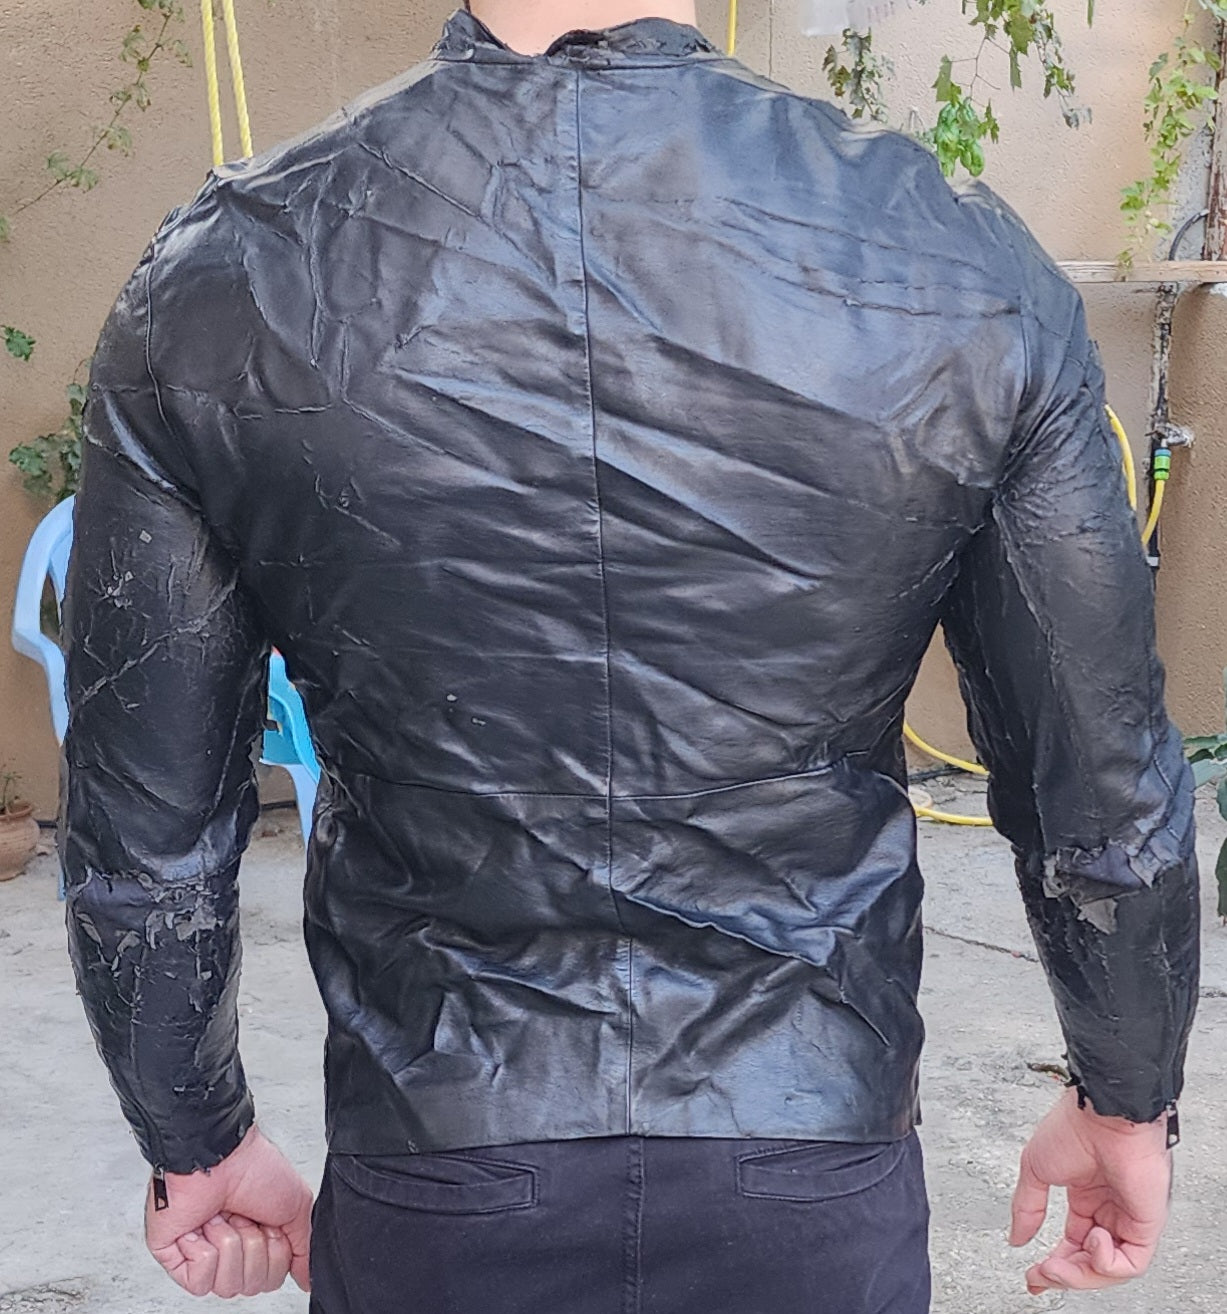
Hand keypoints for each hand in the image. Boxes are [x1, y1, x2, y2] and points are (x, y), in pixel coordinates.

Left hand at [144, 1124, 313, 1297]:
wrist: (221, 1153)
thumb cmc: (255, 1168)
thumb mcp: (296, 1206)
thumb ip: (304, 1248)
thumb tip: (308, 1278)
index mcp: (258, 1238)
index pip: (272, 1277)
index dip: (277, 1253)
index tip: (271, 1223)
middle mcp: (232, 1248)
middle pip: (252, 1285)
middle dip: (255, 1247)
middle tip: (248, 1216)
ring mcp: (202, 1253)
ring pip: (227, 1286)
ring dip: (231, 1244)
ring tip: (225, 1216)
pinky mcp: (175, 1257)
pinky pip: (199, 1282)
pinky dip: (206, 1250)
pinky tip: (204, 1225)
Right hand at [1010, 1087, 1172, 1294]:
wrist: (1102, 1115)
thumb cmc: (1073, 1127)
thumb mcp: (1035, 1169)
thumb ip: (1027, 1207)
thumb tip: (1016, 1238)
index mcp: (1086, 1196)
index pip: (1073, 1243)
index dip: (1054, 1265)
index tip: (1034, 1276)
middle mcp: (1108, 1210)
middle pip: (1089, 1261)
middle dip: (1063, 1274)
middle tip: (1041, 1275)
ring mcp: (1128, 1218)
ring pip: (1109, 1268)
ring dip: (1080, 1273)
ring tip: (1058, 1264)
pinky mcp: (1147, 1225)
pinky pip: (1132, 1263)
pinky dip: (1106, 1262)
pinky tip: (1092, 1238)